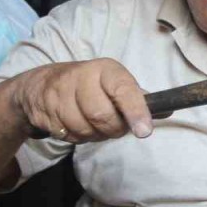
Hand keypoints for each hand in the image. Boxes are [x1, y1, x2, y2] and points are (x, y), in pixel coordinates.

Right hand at [12, 59, 152, 141]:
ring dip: (92, 134)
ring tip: (91, 123)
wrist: (39, 86)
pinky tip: (74, 124)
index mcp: (105, 69)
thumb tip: (167, 110)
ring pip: (84, 129)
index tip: (144, 131)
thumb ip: (137, 98)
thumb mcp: (112, 83)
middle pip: (103, 116)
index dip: (135, 111)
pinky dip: (76, 137)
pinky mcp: (45, 109)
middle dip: (111, 129)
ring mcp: (59, 93)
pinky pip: (68, 135)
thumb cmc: (87, 86)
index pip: (123, 89)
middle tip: (112, 126)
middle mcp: (81, 76)